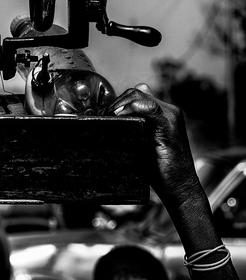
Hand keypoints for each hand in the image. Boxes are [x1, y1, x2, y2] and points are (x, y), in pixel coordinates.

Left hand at [110, 84, 199, 201]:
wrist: (178, 186)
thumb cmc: (158, 170)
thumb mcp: (139, 146)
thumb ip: (130, 132)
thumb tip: (109, 124)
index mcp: (162, 114)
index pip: (136, 95)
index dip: (116, 102)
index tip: (102, 115)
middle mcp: (168, 111)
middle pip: (135, 92)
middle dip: (115, 102)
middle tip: (103, 118)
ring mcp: (170, 116)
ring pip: (140, 95)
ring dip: (120, 104)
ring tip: (109, 118)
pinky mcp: (169, 126)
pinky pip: (149, 108)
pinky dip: (131, 109)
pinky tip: (120, 117)